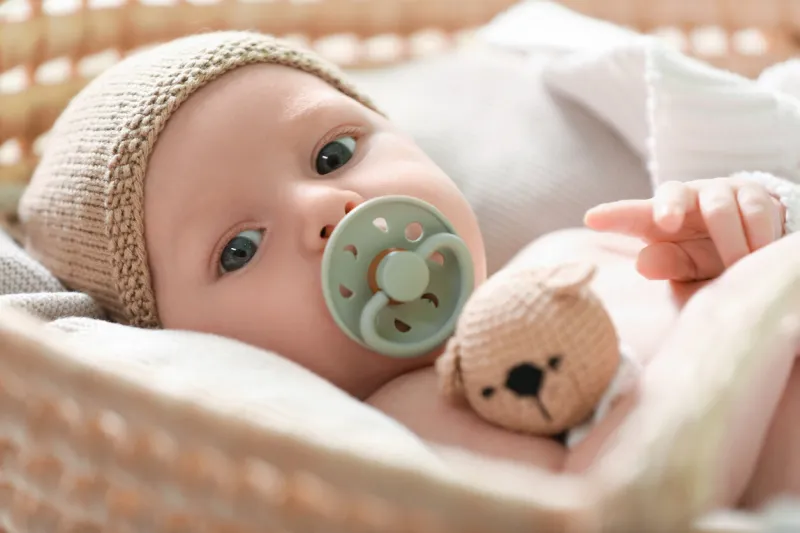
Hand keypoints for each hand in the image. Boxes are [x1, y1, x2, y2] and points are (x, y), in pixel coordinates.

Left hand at [584, 178, 785, 280]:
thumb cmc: (706, 256)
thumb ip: (668, 264)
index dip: (613, 216)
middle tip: (666, 223)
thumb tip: (643, 263)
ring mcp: (719, 191)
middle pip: (673, 194)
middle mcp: (685, 197)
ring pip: (719, 206)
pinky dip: (758, 235)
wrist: (754, 243)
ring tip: (735, 266)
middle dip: (668, 206)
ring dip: (728, 240)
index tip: (591, 219)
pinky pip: (756, 210)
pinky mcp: (754, 193)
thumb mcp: (685, 267)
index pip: (630, 214)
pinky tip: (759, 254)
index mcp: (656, 218)